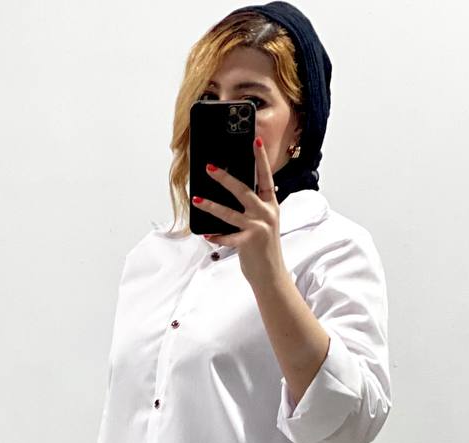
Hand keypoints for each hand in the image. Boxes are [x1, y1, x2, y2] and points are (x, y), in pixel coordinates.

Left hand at [192, 137, 284, 288]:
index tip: (256, 140)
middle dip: (225, 178)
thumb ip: (255, 208)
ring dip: (211, 205)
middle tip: (209, 167)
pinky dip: (215, 236)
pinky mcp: (248, 243)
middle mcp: (266, 214)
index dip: (261, 158)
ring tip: (196, 199)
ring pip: (229, 213)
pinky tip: (206, 235)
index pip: (266, 177)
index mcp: (271, 205)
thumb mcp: (264, 223)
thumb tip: (236, 192)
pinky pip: (226, 237)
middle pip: (243, 190)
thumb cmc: (264, 248)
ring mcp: (257, 228)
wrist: (271, 275)